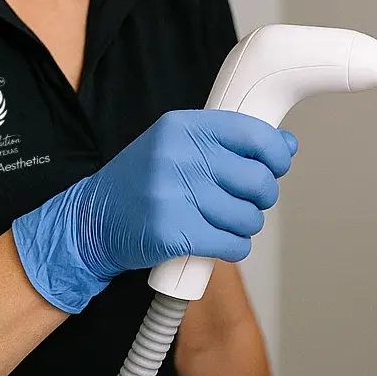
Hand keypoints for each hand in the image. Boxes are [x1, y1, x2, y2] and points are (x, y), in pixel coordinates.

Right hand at [12, 110, 297, 312]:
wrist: (90, 221)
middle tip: (247, 201)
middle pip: (257, 180)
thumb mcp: (178, 149)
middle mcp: (177, 156)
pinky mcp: (170, 232)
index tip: (276, 165)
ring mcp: (172, 194)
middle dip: (261, 197)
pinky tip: (220, 243)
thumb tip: (286, 146)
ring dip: (246, 226)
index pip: (252, 133)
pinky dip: (234, 248)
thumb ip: (229, 145)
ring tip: (226, 223)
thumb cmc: (141, 184)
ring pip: (248, 216)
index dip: (276, 154)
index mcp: (181, 127)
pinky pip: (231, 244)